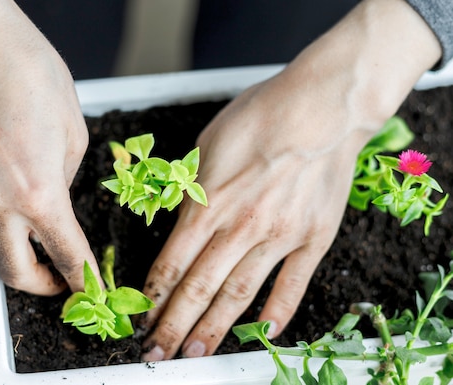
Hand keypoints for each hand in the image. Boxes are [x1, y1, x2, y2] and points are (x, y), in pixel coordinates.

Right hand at [0, 37, 99, 294]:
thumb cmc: (34, 82)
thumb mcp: (74, 139)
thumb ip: (65, 184)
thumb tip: (56, 207)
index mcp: (39, 194)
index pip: (66, 254)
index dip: (82, 280)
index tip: (89, 291)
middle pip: (14, 272)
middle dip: (39, 285)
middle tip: (56, 275)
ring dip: (16, 221)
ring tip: (24, 172)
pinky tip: (0, 160)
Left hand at [139, 72, 364, 359]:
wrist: (321, 107)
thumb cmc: (260, 116)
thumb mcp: (206, 145)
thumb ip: (190, 190)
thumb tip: (178, 221)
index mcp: (209, 203)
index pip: (172, 263)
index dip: (153, 296)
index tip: (140, 318)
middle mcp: (240, 227)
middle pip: (199, 287)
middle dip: (173, 325)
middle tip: (155, 354)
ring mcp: (279, 236)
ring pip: (239, 295)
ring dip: (214, 329)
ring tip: (195, 354)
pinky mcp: (313, 239)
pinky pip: (292, 285)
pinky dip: (277, 313)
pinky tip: (261, 334)